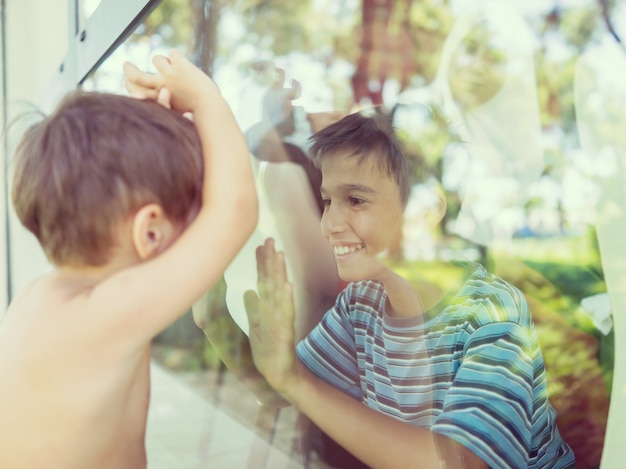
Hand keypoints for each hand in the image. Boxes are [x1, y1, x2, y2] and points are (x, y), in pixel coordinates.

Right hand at [123, 50, 216, 114]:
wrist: (210, 108)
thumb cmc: (193, 115)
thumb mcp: (171, 112)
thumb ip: (159, 102)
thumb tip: (142, 96)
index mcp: (155, 100)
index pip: (133, 90)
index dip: (129, 84)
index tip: (127, 80)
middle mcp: (159, 86)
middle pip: (135, 75)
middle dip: (128, 69)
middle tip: (126, 64)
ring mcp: (170, 75)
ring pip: (156, 59)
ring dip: (162, 61)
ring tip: (171, 66)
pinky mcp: (181, 66)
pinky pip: (173, 53)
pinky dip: (178, 57)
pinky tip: (185, 65)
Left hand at [244, 238, 299, 397]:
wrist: (278, 377)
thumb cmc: (269, 352)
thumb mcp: (257, 327)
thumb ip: (254, 308)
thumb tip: (248, 290)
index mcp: (268, 308)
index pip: (265, 281)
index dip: (262, 263)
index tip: (260, 244)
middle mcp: (277, 311)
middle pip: (273, 281)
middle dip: (271, 260)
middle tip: (270, 239)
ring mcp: (282, 321)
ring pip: (280, 293)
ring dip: (280, 273)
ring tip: (280, 255)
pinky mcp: (285, 334)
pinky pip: (286, 315)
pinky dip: (287, 300)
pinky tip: (288, 286)